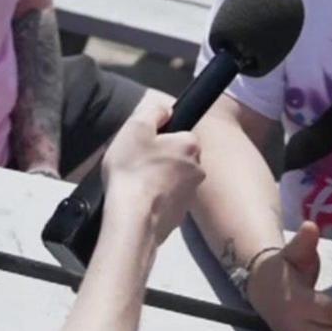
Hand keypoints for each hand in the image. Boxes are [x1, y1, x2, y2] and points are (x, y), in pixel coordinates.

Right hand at [99, 95, 203, 246]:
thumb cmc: (133, 170)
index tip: (143, 146)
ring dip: (158, 181)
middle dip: (160, 160)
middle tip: (136, 165)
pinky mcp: (179, 217)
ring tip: (134, 186)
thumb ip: (154, 111)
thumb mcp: (135, 128)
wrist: (133, 220)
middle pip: (177, 158)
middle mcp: (198, 170)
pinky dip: (155, 201)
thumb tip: (166, 109)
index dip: (159, 137)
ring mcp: (190, 196)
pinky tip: (138, 203)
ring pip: (173, 180)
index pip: (180, 134)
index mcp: (190, 145)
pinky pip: (167, 202)